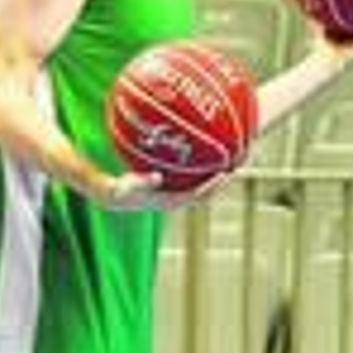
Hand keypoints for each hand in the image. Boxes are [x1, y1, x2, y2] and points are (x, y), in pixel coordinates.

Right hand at [91, 169, 230, 211]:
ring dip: (217, 174)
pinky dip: (204, 168)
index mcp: (173, 201)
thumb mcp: (126, 186)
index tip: (228, 173)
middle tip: (239, 164)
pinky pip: (194, 177)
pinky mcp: (173, 186)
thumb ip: (141, 182)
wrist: (114, 196)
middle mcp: (179, 198)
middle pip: (208, 192)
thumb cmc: (120, 190)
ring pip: (203, 184)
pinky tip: (208, 151)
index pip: (200, 195)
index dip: (215, 186)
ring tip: (232, 157)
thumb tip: (156, 177)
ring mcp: (177, 193)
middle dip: (224, 180)